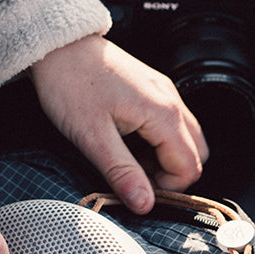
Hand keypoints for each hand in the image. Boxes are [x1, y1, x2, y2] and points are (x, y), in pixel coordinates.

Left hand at [29, 34, 208, 213]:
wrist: (58, 47)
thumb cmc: (70, 83)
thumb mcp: (92, 137)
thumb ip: (122, 173)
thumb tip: (144, 204)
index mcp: (163, 113)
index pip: (189, 168)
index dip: (167, 189)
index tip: (139, 191)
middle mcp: (171, 101)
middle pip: (196, 155)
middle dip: (171, 176)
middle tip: (136, 179)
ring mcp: (163, 93)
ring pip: (185, 140)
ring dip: (164, 159)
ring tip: (130, 162)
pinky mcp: (152, 91)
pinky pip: (170, 125)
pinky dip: (157, 143)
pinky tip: (129, 144)